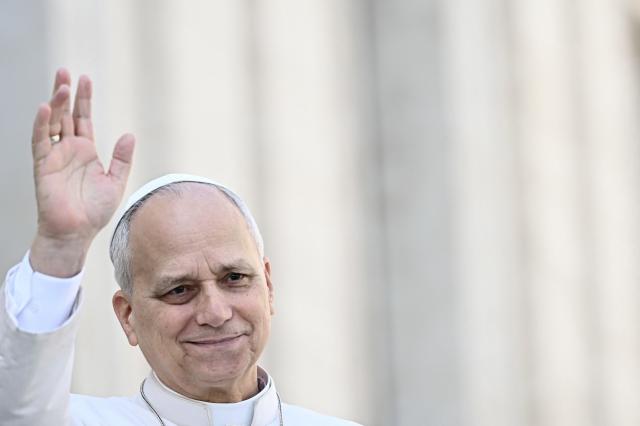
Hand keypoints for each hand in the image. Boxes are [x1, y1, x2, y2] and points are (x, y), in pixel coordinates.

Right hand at [29, 69, 134, 276]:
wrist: (77, 233)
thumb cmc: (94, 211)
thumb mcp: (115, 181)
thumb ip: (122, 158)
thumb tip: (130, 134)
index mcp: (86, 152)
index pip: (83, 119)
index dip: (84, 99)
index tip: (85, 79)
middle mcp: (68, 150)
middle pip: (65, 115)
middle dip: (66, 93)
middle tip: (66, 72)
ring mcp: (54, 156)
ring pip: (53, 123)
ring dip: (55, 104)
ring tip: (61, 85)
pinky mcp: (43, 166)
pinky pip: (40, 141)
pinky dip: (42, 125)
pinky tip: (46, 108)